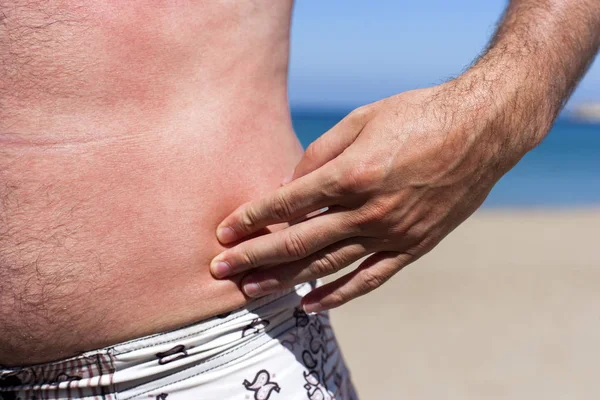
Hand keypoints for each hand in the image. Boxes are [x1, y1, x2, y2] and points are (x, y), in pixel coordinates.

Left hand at [210, 78, 539, 312]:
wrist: (480, 130)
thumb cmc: (417, 115)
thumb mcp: (361, 119)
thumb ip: (319, 154)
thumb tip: (287, 186)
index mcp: (352, 174)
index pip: (287, 204)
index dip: (251, 218)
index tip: (224, 232)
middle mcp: (368, 210)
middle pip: (298, 242)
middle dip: (254, 257)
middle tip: (219, 271)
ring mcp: (391, 233)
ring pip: (327, 266)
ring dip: (284, 280)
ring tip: (249, 291)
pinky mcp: (412, 247)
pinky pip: (368, 279)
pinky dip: (337, 295)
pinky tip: (309, 306)